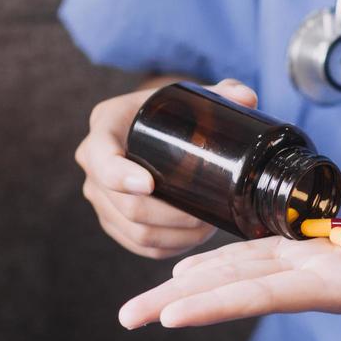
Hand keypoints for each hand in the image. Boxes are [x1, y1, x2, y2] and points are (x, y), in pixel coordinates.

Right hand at [77, 78, 257, 258]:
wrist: (148, 126)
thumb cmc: (167, 110)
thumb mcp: (186, 96)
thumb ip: (219, 93)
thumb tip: (247, 98)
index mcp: (104, 126)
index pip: (102, 159)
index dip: (121, 176)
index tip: (150, 184)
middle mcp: (93, 165)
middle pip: (125, 206)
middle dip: (169, 217)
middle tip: (205, 216)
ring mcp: (100, 197)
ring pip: (134, 232)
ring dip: (172, 236)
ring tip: (205, 228)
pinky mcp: (113, 220)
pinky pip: (137, 245)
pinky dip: (166, 247)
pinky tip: (190, 239)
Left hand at [118, 205, 340, 340]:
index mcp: (333, 286)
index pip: (262, 296)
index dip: (216, 303)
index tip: (169, 315)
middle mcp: (311, 281)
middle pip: (233, 290)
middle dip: (177, 303)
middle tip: (123, 318)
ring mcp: (311, 267)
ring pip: (238, 273)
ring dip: (189, 284)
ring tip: (143, 299)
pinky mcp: (317, 249)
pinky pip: (258, 253)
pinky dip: (222, 259)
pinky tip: (192, 263)